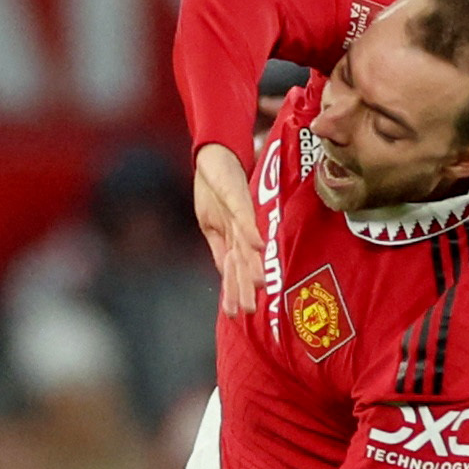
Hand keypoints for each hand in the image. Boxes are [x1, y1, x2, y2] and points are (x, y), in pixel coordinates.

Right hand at [193, 144, 259, 317]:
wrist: (216, 155)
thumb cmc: (215, 189)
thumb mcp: (210, 224)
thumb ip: (219, 249)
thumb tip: (225, 274)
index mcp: (231, 238)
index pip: (232, 269)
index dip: (233, 290)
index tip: (234, 314)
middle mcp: (240, 229)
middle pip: (243, 261)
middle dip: (245, 286)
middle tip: (249, 310)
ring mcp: (240, 214)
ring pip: (247, 244)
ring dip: (252, 265)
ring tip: (258, 286)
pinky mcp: (239, 197)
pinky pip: (245, 216)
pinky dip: (251, 231)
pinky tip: (257, 245)